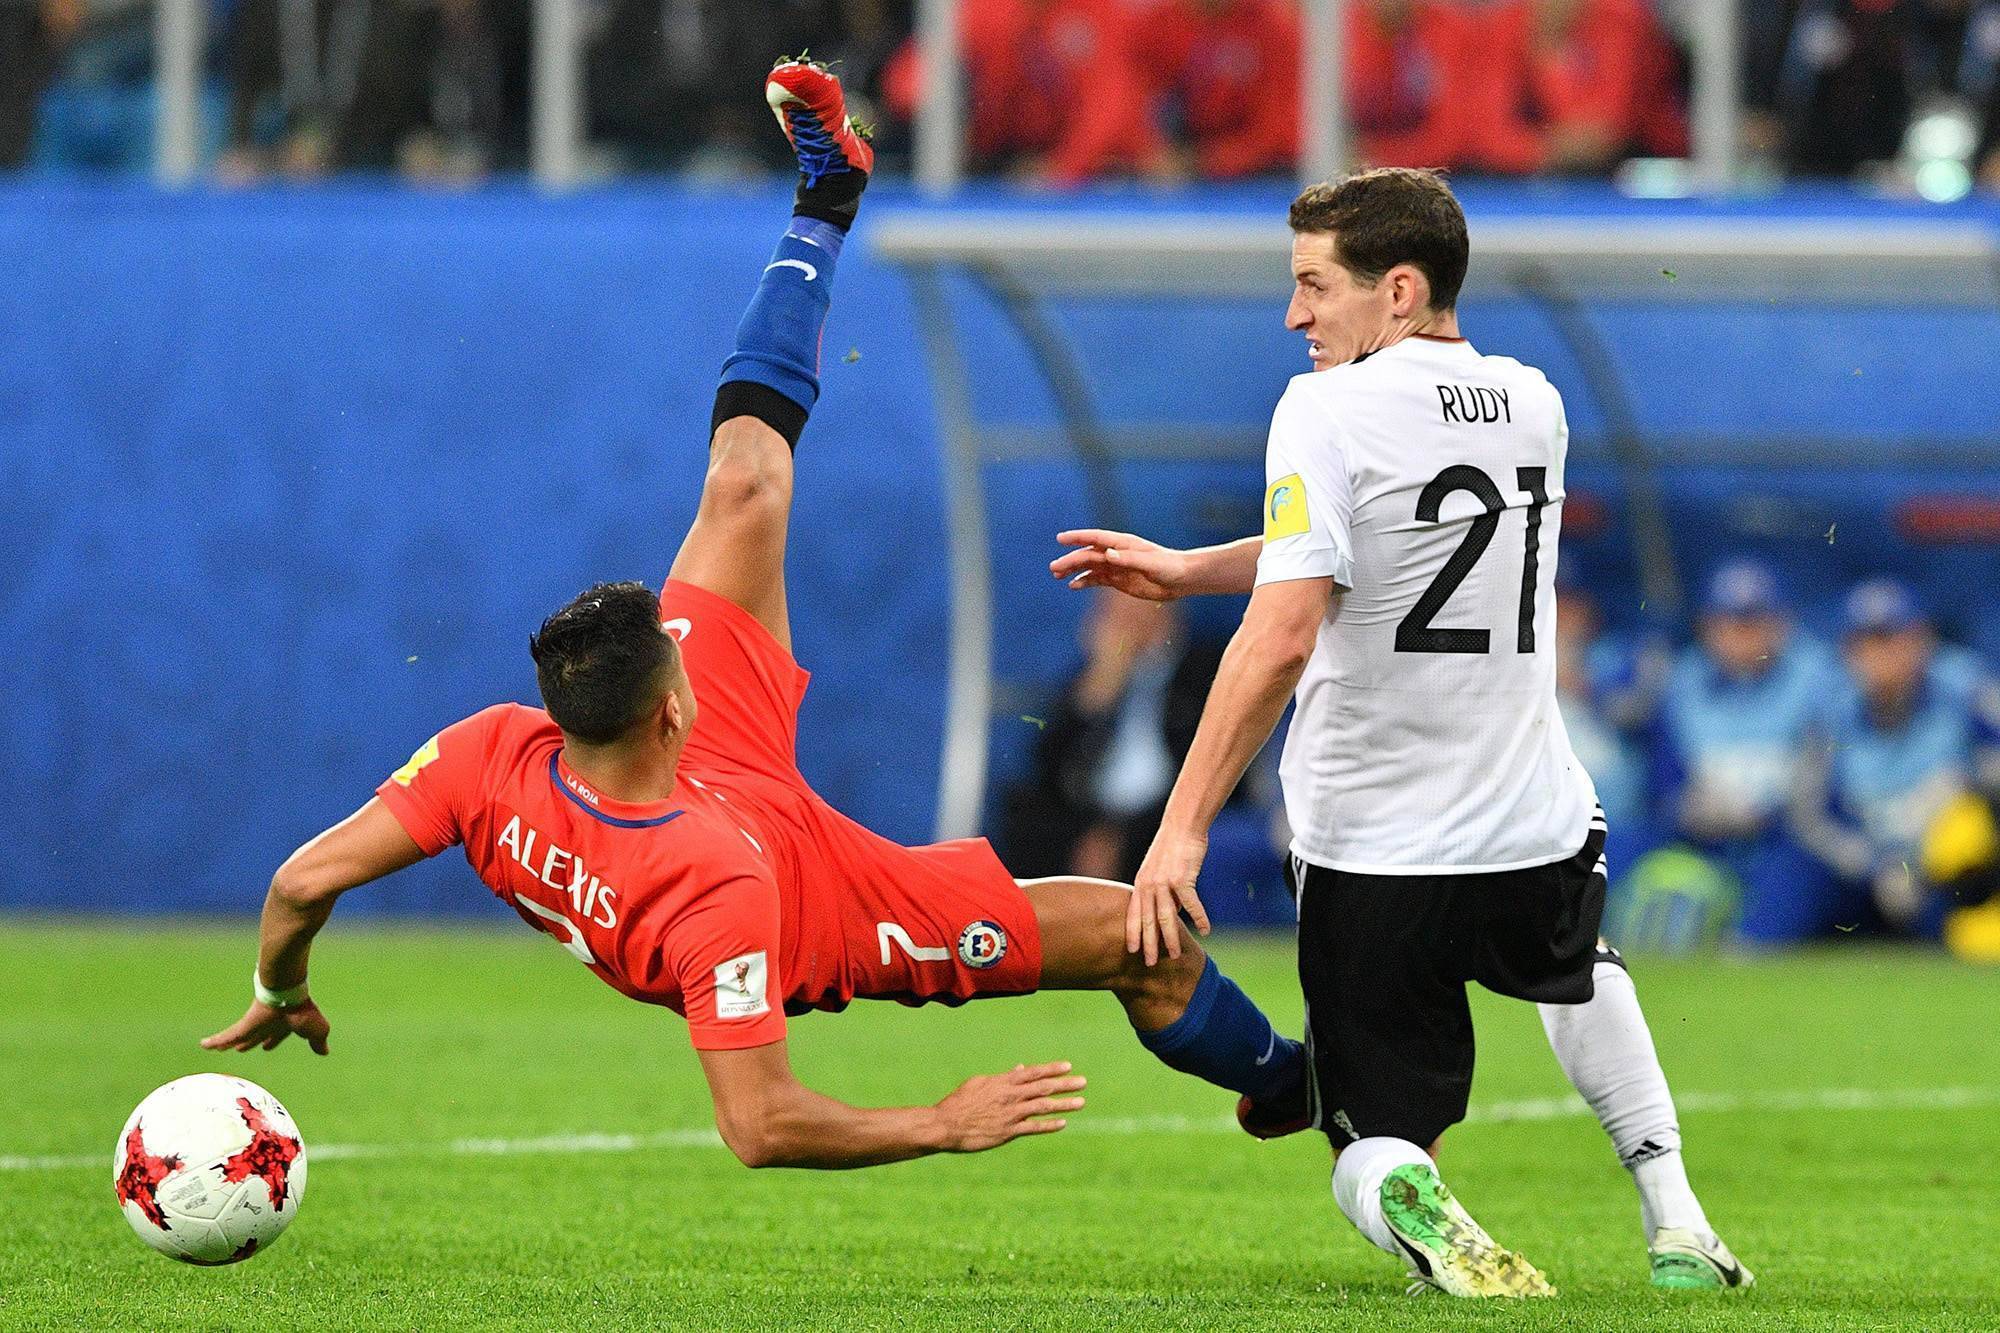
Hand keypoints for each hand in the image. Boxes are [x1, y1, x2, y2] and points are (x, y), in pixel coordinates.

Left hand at [200, 999, 330, 1055]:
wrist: (288, 995)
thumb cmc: (304, 1011)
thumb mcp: (317, 1030)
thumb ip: (317, 1041)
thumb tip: (324, 1051)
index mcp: (285, 1023)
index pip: (277, 1034)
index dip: (272, 1041)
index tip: (267, 1046)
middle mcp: (268, 1023)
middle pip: (256, 1034)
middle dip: (249, 1041)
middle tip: (241, 1048)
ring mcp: (254, 1023)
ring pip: (238, 1036)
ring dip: (227, 1042)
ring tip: (215, 1047)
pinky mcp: (243, 1025)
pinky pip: (226, 1036)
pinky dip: (215, 1041)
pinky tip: (203, 1045)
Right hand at [934, 1061, 1085, 1151]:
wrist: (945, 1125)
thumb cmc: (960, 1102)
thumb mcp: (980, 1083)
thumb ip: (1003, 1078)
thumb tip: (1019, 1069)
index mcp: (1003, 1082)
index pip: (1033, 1073)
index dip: (1051, 1069)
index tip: (1068, 1066)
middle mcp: (1010, 1096)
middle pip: (1043, 1088)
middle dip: (1065, 1084)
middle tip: (1083, 1082)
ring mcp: (1010, 1115)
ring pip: (1042, 1107)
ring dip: (1063, 1104)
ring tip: (1081, 1102)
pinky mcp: (1008, 1132)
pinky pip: (1033, 1128)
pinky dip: (1048, 1125)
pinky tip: (1062, 1123)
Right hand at [1051, 530, 1190, 601]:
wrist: (1181, 579)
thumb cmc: (1169, 567)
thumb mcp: (1149, 563)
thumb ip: (1128, 559)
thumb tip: (1106, 554)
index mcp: (1123, 544)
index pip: (1096, 538)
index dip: (1078, 537)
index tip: (1061, 539)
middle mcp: (1117, 553)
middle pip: (1088, 555)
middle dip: (1070, 560)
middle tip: (1053, 568)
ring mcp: (1117, 567)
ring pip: (1090, 567)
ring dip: (1074, 570)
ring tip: (1057, 576)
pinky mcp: (1119, 580)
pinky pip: (1097, 580)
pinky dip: (1085, 582)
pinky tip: (1073, 586)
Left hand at [1130, 827, 1210, 964]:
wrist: (1182, 827)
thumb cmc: (1172, 849)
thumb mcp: (1159, 871)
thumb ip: (1160, 893)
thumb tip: (1171, 915)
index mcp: (1141, 883)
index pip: (1134, 914)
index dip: (1132, 933)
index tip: (1131, 951)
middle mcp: (1149, 885)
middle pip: (1148, 921)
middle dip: (1148, 944)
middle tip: (1149, 964)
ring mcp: (1164, 882)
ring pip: (1167, 917)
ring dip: (1172, 938)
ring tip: (1175, 956)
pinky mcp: (1182, 879)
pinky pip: (1191, 904)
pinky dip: (1199, 918)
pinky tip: (1205, 931)